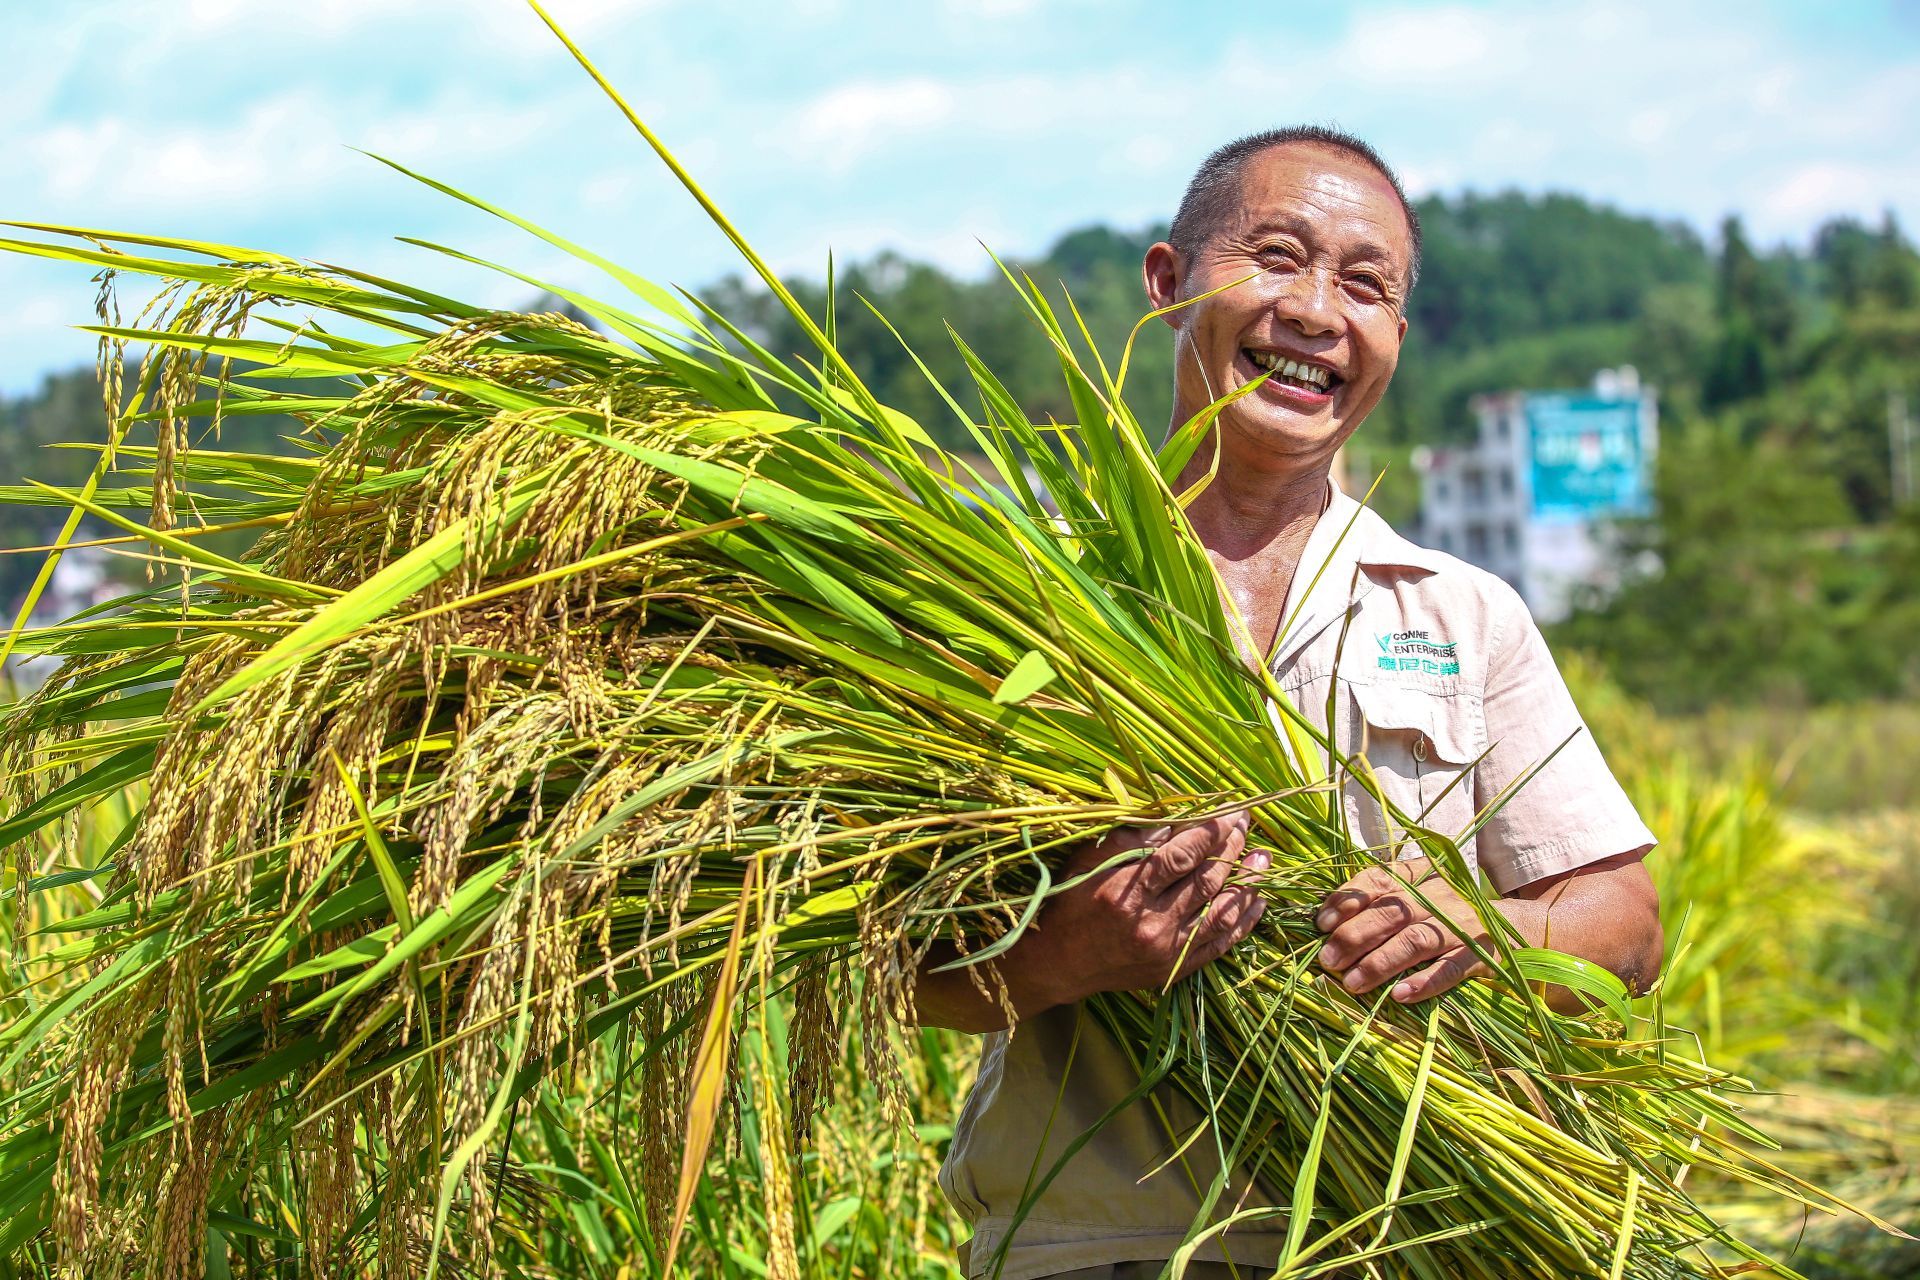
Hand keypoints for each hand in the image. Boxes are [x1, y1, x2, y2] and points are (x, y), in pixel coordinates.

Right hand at [1010, 810, 1268, 1007]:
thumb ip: (1131, 838)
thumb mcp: (1089, 860)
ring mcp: (1166, 949)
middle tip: (1247, 825)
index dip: (1213, 830)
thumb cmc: (1069, 901)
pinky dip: (1243, 922)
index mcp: (1127, 889)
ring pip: (1221, 911)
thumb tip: (1174, 817)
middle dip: (1233, 847)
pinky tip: (1256, 902)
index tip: (1231, 811)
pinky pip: (1220, 944)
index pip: (1184, 853)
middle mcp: (1151, 921)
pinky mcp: (1173, 969)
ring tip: (1263, 858)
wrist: (1056, 962)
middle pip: (1207, 878)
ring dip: (1247, 883)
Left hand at [1315, 857, 1491, 1002]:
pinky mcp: (1481, 956)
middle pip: (1390, 913)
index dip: (1347, 900)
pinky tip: (1400, 995)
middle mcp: (1439, 897)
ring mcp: (1461, 927)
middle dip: (1354, 937)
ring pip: (1415, 941)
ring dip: (1380, 963)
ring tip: (1352, 983)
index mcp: (1420, 877)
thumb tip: (1328, 924)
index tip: (1322, 924)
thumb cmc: (1450, 912)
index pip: (1377, 880)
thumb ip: (1380, 902)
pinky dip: (1425, 982)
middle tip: (1327, 961)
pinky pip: (1451, 970)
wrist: (1517, 925)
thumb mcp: (1418, 895)